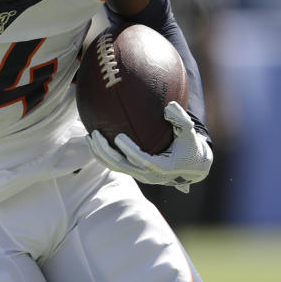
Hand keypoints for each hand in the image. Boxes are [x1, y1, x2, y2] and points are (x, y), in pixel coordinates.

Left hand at [87, 101, 212, 192]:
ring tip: (89, 136)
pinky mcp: (133, 172)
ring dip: (99, 153)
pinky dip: (102, 154)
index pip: (142, 161)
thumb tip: (169, 106)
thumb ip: (182, 120)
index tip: (118, 136)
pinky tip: (93, 139)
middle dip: (106, 151)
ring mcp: (139, 175)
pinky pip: (114, 165)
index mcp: (162, 168)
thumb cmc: (190, 147)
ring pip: (114, 167)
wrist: (191, 167)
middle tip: (95, 134)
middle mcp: (148, 175)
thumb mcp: (191, 134)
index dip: (130, 150)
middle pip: (122, 166)